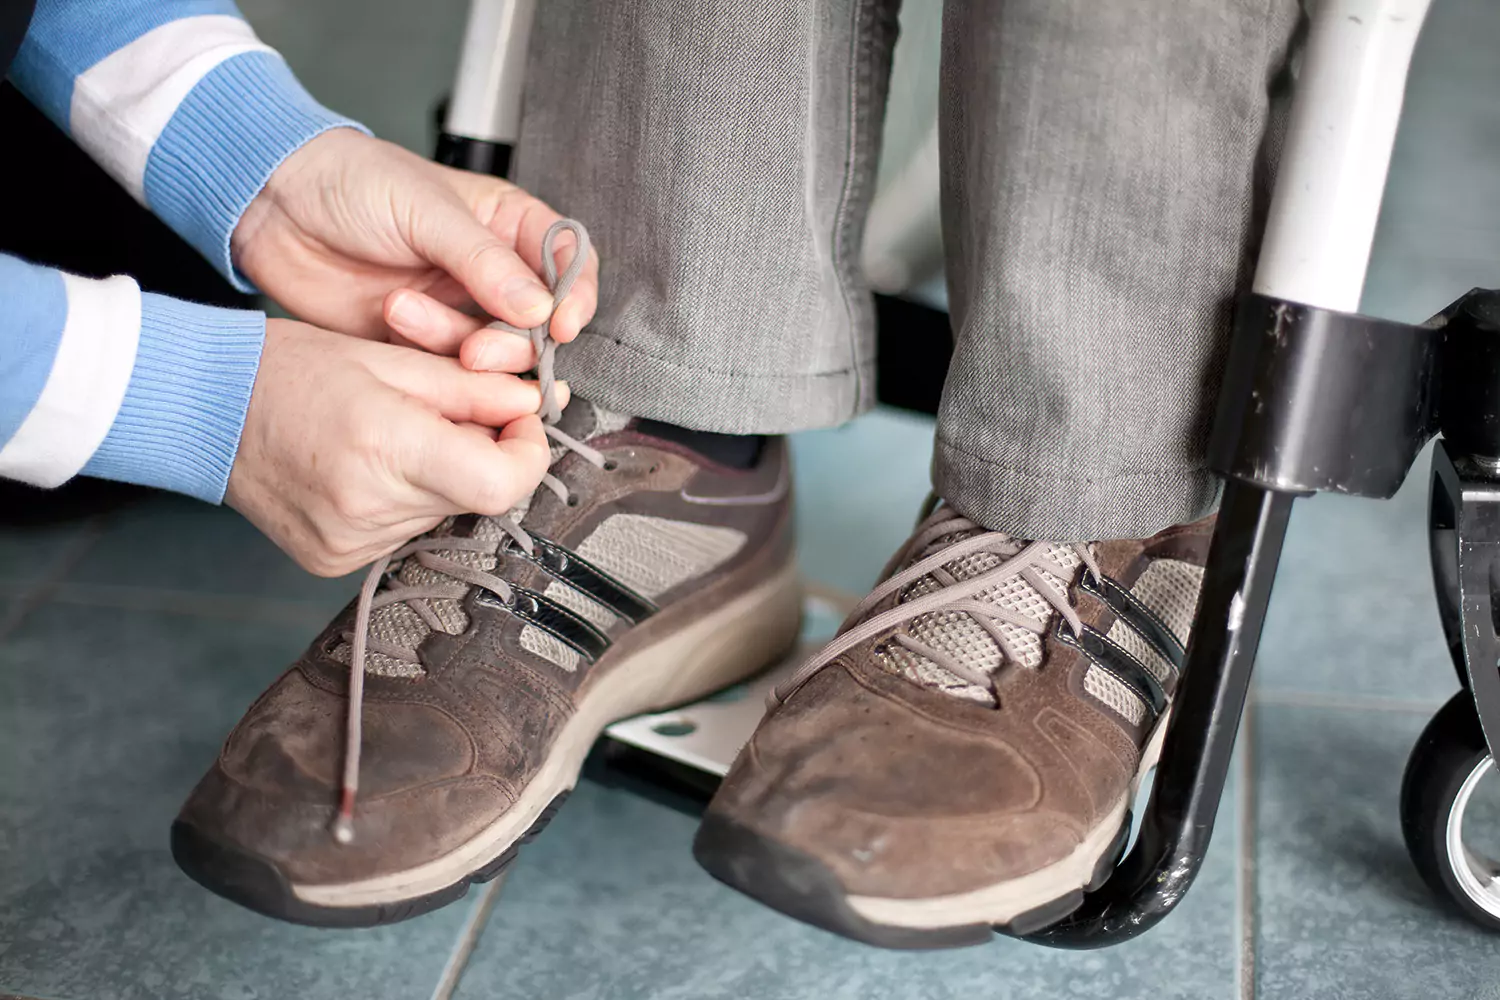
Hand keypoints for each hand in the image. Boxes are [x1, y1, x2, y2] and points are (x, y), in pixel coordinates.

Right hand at [227, 318, 566, 575]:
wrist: (198, 406)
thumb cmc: (286, 368)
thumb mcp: (390, 356)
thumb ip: (472, 386)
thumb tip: (535, 402)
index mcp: (385, 447)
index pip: (501, 485)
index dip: (529, 454)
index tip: (522, 421)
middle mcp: (368, 507)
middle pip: (474, 496)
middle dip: (481, 453)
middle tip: (453, 412)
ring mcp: (350, 543)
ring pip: (442, 513)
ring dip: (441, 475)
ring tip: (396, 434)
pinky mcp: (334, 560)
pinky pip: (403, 531)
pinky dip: (404, 498)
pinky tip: (368, 466)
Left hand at [231, 129, 597, 367]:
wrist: (275, 206)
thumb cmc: (352, 182)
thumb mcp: (426, 210)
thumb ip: (485, 262)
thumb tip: (540, 309)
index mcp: (507, 224)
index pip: (569, 264)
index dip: (575, 297)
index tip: (562, 324)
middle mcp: (491, 271)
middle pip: (537, 325)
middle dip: (512, 342)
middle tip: (477, 348)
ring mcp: (457, 309)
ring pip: (494, 352)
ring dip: (455, 343)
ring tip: (403, 310)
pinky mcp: (421, 341)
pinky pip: (446, 367)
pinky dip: (426, 355)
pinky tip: (392, 320)